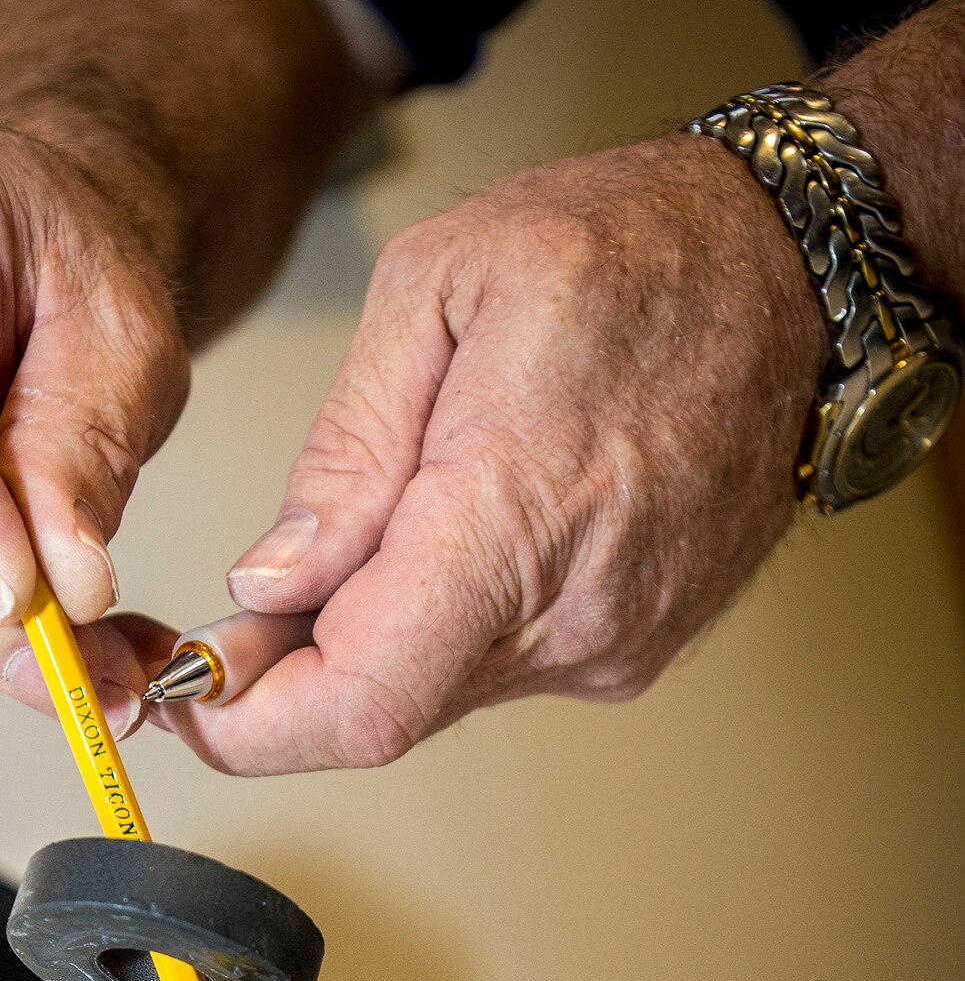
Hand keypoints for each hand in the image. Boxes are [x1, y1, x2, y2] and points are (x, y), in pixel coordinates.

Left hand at [162, 134, 827, 774]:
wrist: (792, 275)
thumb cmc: (630, 251)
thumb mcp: (436, 290)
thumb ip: (341, 460)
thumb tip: (270, 587)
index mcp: (517, 515)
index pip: (361, 701)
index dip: (253, 728)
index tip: (188, 703)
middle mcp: (576, 612)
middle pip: (385, 709)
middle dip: (288, 680)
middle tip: (239, 618)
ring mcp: (614, 644)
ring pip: (436, 694)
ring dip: (366, 648)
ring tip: (360, 543)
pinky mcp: (630, 649)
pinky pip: (497, 670)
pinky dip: (439, 631)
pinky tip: (442, 547)